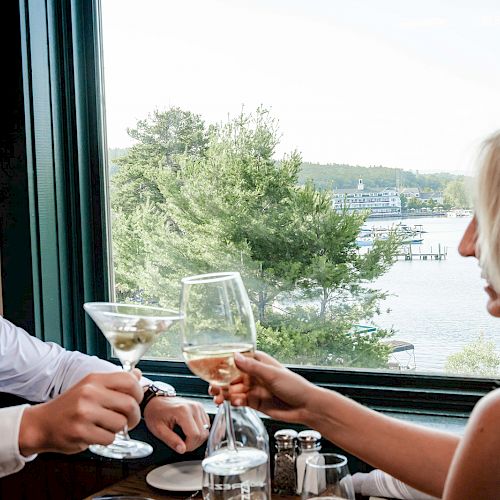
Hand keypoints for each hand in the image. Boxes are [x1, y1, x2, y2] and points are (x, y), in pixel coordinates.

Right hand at [19, 371, 142, 455]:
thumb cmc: (71, 406)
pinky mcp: (80, 432)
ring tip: (106, 426)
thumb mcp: (91, 387)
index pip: (129, 381)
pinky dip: (107, 439)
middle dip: (134, 415)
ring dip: (118, 429)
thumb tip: (138, 374)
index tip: (136, 400)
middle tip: (129, 420)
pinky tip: (96, 434)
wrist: (42, 424)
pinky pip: (109, 438)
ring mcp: (84, 412)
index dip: (139, 392)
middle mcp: (90, 393)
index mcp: (94, 379)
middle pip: (129, 404)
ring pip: (120, 423)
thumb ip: (116, 382)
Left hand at [143, 397, 209, 453]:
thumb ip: (171, 440)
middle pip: (203, 433)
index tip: (181, 447)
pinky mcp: (200, 407)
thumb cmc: (155, 412)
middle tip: (183, 445)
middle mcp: (193, 407)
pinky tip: (190, 432)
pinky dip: (200, 431)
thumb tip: (182, 449)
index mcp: (183, 411)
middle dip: (194, 444)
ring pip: (207, 429)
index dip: (189, 446)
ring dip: (198, 438)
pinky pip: (207, 424)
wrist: (156, 400)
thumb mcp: (158, 429)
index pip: (195, 435)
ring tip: (186, 439)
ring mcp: (198, 406)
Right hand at [210, 351, 321, 423]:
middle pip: (231, 376)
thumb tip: (234, 356)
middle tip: (212, 388)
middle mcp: (254, 374)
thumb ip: (252, 367)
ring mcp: (253, 388)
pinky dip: (234, 402)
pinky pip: (239, 401)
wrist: (306, 408)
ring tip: (219, 398)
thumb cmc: (294, 386)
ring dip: (225, 393)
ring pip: (233, 389)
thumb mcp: (271, 374)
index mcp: (258, 362)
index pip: (236, 359)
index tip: (210, 367)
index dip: (223, 363)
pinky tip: (235, 403)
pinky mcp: (254, 402)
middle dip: (220, 382)